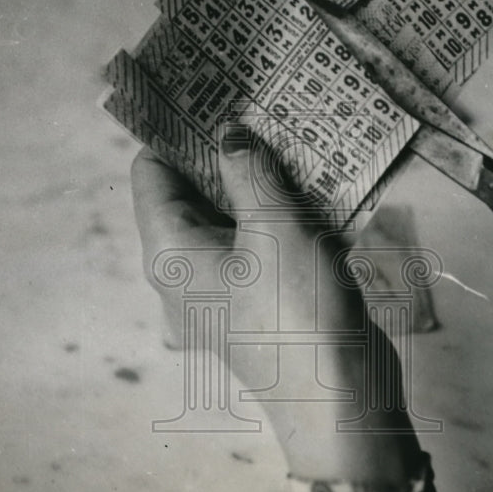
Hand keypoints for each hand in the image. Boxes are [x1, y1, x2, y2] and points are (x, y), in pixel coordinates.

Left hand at [131, 128, 422, 483]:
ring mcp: (225, 286)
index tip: (208, 92)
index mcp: (169, 251)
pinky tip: (315, 182)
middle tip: (258, 104)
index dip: (174, 131)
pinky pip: (261, 243)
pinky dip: (281, 213)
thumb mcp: (273, 227)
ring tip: (291, 132)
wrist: (341, 399)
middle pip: (192, 192)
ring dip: (260, 180)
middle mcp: (186, 269)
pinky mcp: (262, 298)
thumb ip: (248, 172)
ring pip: (232, 216)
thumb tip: (229, 134)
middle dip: (224, 150)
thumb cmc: (294, 311)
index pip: (152, 173)